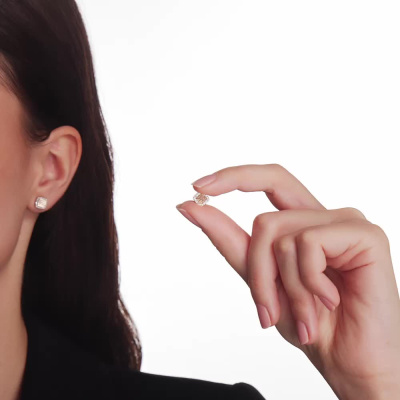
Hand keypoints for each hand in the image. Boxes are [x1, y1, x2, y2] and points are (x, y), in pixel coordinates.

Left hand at [176, 163, 399, 398]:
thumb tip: (189, 205)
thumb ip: (228, 239)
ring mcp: (346, 221)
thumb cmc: (308, 321)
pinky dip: (308, 283)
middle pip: (265, 216)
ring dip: (282, 286)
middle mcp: (324, 216)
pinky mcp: (364, 234)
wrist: (349, 363)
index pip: (268, 181)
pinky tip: (330, 301)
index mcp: (303, 222)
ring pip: (279, 234)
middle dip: (255, 266)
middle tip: (265, 309)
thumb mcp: (259, 278)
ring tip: (304, 315)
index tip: (196, 187)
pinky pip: (307, 244)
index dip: (232, 176)